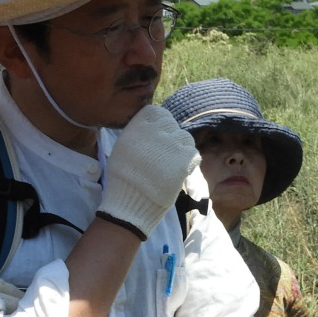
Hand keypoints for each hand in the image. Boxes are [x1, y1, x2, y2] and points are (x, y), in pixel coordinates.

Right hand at [100, 104, 199, 237]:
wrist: (129, 203)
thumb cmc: (124, 178)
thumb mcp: (123, 147)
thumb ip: (139, 132)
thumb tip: (153, 126)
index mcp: (138, 126)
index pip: (158, 113)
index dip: (160, 125)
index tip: (157, 138)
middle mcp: (155, 131)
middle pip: (173, 126)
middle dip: (171, 139)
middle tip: (164, 157)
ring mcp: (171, 145)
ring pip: (186, 139)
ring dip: (181, 150)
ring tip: (170, 165)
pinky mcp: (183, 160)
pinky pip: (194, 154)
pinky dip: (188, 164)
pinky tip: (177, 173)